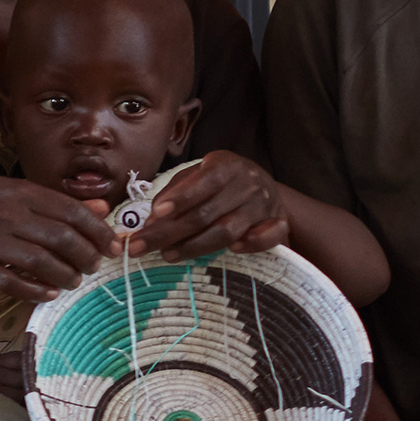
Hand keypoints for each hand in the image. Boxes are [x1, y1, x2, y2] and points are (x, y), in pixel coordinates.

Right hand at [0, 177, 119, 301]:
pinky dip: (36, 291)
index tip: (111, 245)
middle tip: (93, 266)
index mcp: (18, 192)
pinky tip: (48, 293)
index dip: (98, 231)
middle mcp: (6, 215)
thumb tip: (101, 208)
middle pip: (62, 239)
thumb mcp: (10, 192)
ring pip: (42, 263)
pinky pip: (13, 283)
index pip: (71, 212)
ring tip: (72, 281)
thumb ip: (55, 201)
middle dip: (87, 256)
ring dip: (66, 276)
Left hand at [130, 150, 290, 260]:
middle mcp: (248, 183)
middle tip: (140, 247)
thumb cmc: (218, 182)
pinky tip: (233, 251)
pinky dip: (253, 244)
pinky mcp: (279, 223)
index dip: (180, 198)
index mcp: (226, 165)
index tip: (155, 215)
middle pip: (207, 213)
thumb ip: (174, 192)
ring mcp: (265, 205)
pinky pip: (270, 237)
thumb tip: (152, 219)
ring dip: (195, 246)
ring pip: (228, 230)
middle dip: (169, 232)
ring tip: (167, 255)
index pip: (204, 182)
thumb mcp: (195, 177)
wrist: (263, 185)